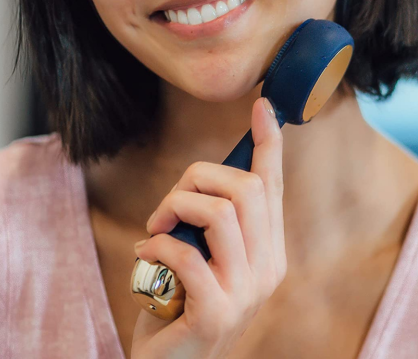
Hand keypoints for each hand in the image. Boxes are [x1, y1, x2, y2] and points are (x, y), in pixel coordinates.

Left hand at [130, 97, 286, 358]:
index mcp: (268, 251)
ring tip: (154, 232)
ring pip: (219, 212)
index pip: (272, 187)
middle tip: (164, 210)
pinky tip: (145, 257)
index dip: (268, 144)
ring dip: (173, 208)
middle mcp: (268, 269)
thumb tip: (202, 178)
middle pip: (244, 188)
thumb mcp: (198, 253)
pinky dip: (158, 246)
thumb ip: (209, 222)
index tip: (262, 105)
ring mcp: (246, 293)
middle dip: (193, 179)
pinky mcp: (217, 313)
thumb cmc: (177, 302)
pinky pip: (187, 253)